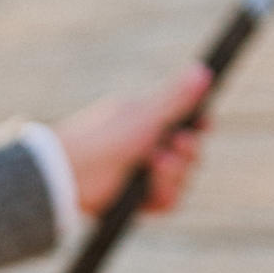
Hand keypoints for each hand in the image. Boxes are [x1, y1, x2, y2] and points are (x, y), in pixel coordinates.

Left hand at [54, 63, 212, 215]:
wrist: (69, 174)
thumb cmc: (103, 138)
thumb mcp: (143, 114)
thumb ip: (174, 97)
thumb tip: (203, 70)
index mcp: (148, 123)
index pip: (187, 125)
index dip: (200, 127)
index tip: (204, 125)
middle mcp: (147, 149)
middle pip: (191, 154)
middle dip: (189, 151)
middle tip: (176, 145)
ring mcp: (142, 176)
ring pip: (182, 180)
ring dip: (175, 174)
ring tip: (155, 167)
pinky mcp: (136, 201)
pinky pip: (167, 203)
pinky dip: (165, 197)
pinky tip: (153, 189)